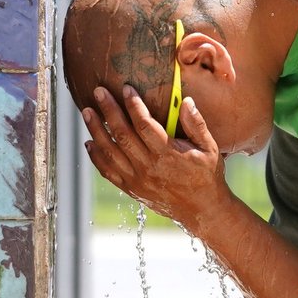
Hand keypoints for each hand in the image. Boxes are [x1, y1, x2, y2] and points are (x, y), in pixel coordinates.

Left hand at [80, 85, 229, 231]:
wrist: (201, 209)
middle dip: (108, 111)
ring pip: (110, 152)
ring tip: (87, 112)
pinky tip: (89, 142)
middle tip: (98, 92)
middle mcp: (149, 167)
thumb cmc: (207, 176)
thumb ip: (196, 124)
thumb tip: (186, 101)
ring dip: (96, 130)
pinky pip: (108, 172)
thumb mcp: (209, 149)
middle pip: (122, 135)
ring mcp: (137, 179)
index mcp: (168, 154)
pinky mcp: (131, 189)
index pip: (145, 125)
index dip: (134, 105)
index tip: (126, 88)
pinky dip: (96, 157)